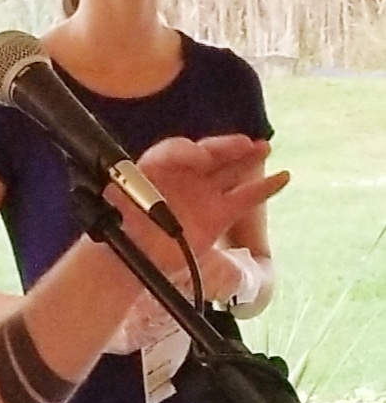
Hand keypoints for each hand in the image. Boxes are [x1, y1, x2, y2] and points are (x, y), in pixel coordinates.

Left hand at [123, 135, 286, 264]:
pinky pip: (245, 198)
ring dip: (247, 158)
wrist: (129, 258)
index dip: (187, 151)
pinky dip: (264, 188)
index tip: (198, 156)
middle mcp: (184, 178)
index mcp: (158, 168)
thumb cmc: (122, 227)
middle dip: (227, 147)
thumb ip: (135, 182)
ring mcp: (202, 196)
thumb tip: (147, 181)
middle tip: (244, 144)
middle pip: (210, 155)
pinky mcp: (218, 216)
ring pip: (230, 171)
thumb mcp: (119, 198)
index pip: (176, 151)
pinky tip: (282, 177)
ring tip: (263, 148)